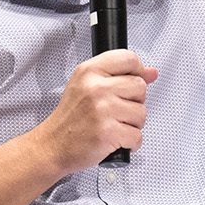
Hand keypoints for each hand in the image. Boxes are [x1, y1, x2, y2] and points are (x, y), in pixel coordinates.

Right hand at [38, 49, 159, 173]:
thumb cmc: (71, 118)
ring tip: (114, 126)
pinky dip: (130, 143)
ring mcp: (102, 110)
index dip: (137, 71)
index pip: (129, 58)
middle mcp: (95, 88)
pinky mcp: (108, 132)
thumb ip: (121, 76)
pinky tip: (116, 140)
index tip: (130, 84)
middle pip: (140, 86)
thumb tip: (152, 72)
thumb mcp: (88, 86)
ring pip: (141, 113)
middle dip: (134, 102)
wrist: (53, 145)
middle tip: (117, 110)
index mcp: (89, 71)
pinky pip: (137, 136)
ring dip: (133, 124)